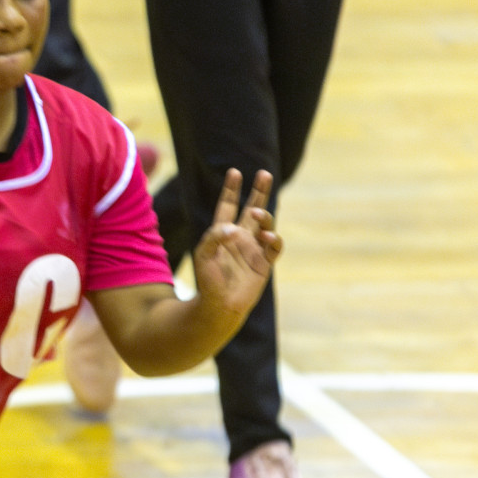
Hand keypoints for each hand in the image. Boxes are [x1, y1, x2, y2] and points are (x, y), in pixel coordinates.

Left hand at [190, 169, 283, 318]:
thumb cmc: (207, 280)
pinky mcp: (264, 262)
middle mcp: (241, 237)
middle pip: (252, 209)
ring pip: (265, 224)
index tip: (234, 172)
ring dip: (264, 216)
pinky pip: (274, 246)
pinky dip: (273, 238)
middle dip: (259, 192)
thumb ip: (214, 237)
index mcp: (223, 233)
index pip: (228, 206)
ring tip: (258, 213)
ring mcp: (254, 249)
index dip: (232, 190)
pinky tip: (267, 235)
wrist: (219, 305)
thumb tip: (234, 228)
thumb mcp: (203, 254)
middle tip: (264, 173)